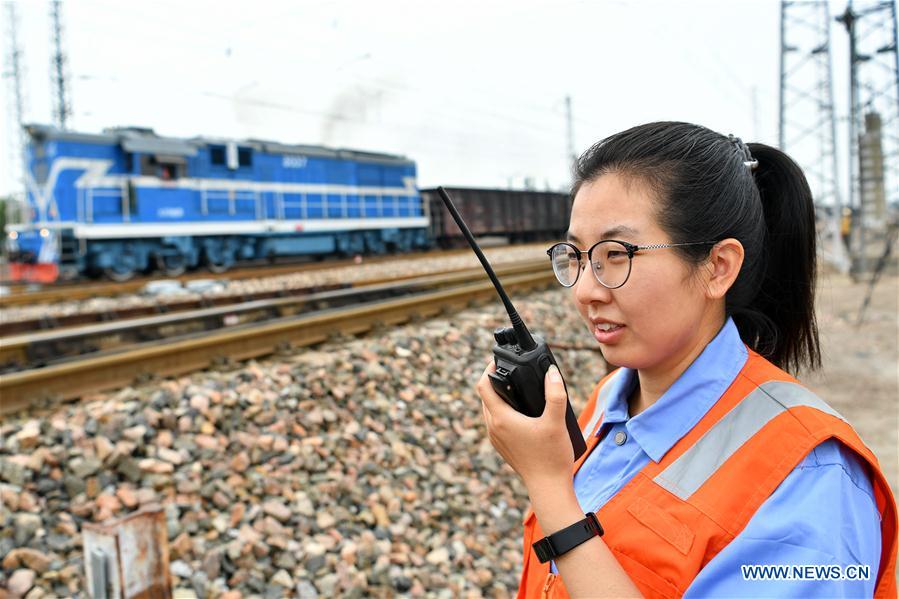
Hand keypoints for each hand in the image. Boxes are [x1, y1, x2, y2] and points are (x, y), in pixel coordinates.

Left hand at [476, 360, 574, 488]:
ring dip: (498, 396)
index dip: (488, 368)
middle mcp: (493, 427)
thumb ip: (555, 394)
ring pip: (489, 409)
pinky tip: (520, 411)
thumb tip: (551, 372)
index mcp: (501, 418)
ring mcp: (495, 438)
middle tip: (512, 370)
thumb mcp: (556, 421)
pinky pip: (495, 422)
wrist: (548, 487)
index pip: (483, 385)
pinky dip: (502, 410)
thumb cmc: (551, 457)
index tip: (500, 359)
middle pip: (485, 396)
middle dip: (495, 380)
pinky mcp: (502, 446)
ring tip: (517, 387)